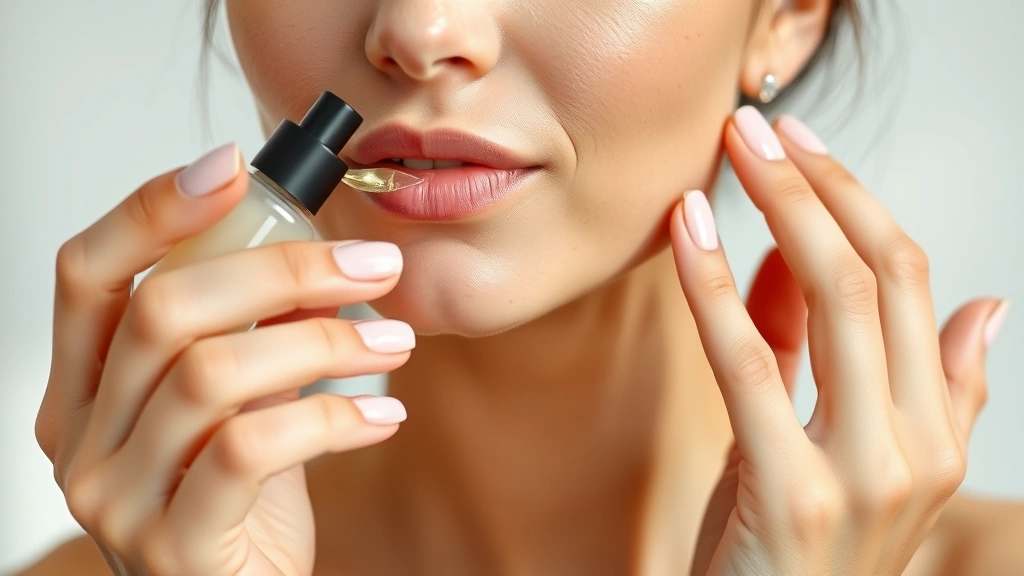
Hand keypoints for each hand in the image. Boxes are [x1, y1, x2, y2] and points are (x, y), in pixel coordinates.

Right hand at [35, 145, 414, 575]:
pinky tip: (386, 415)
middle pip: (165, 308)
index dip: (152, 209)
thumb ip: (249, 338)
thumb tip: (316, 257)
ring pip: (213, 373)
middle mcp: (82, 438)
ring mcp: (116, 496)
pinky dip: (333, 418)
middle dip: (284, 270)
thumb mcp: (235, 405)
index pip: (87, 273)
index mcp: (84, 387)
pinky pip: (251, 450)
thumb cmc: (242, 502)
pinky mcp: (176, 544)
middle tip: (373, 265)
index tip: (234, 167)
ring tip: (395, 340)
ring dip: (324, 342)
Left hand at [672, 107, 1008, 574]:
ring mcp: (866, 474)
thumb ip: (848, 363)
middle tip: (758, 129)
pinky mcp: (793, 495)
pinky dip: (716, 283)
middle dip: (816, 184)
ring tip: (732, 152)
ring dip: (779, 207)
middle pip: (877, 273)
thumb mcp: (827, 448)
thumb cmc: (784, 550)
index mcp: (934, 429)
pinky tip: (688, 228)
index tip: (799, 145)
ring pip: (833, 300)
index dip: (854, 199)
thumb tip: (888, 273)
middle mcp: (918, 447)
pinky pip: (751, 361)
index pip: (910, 278)